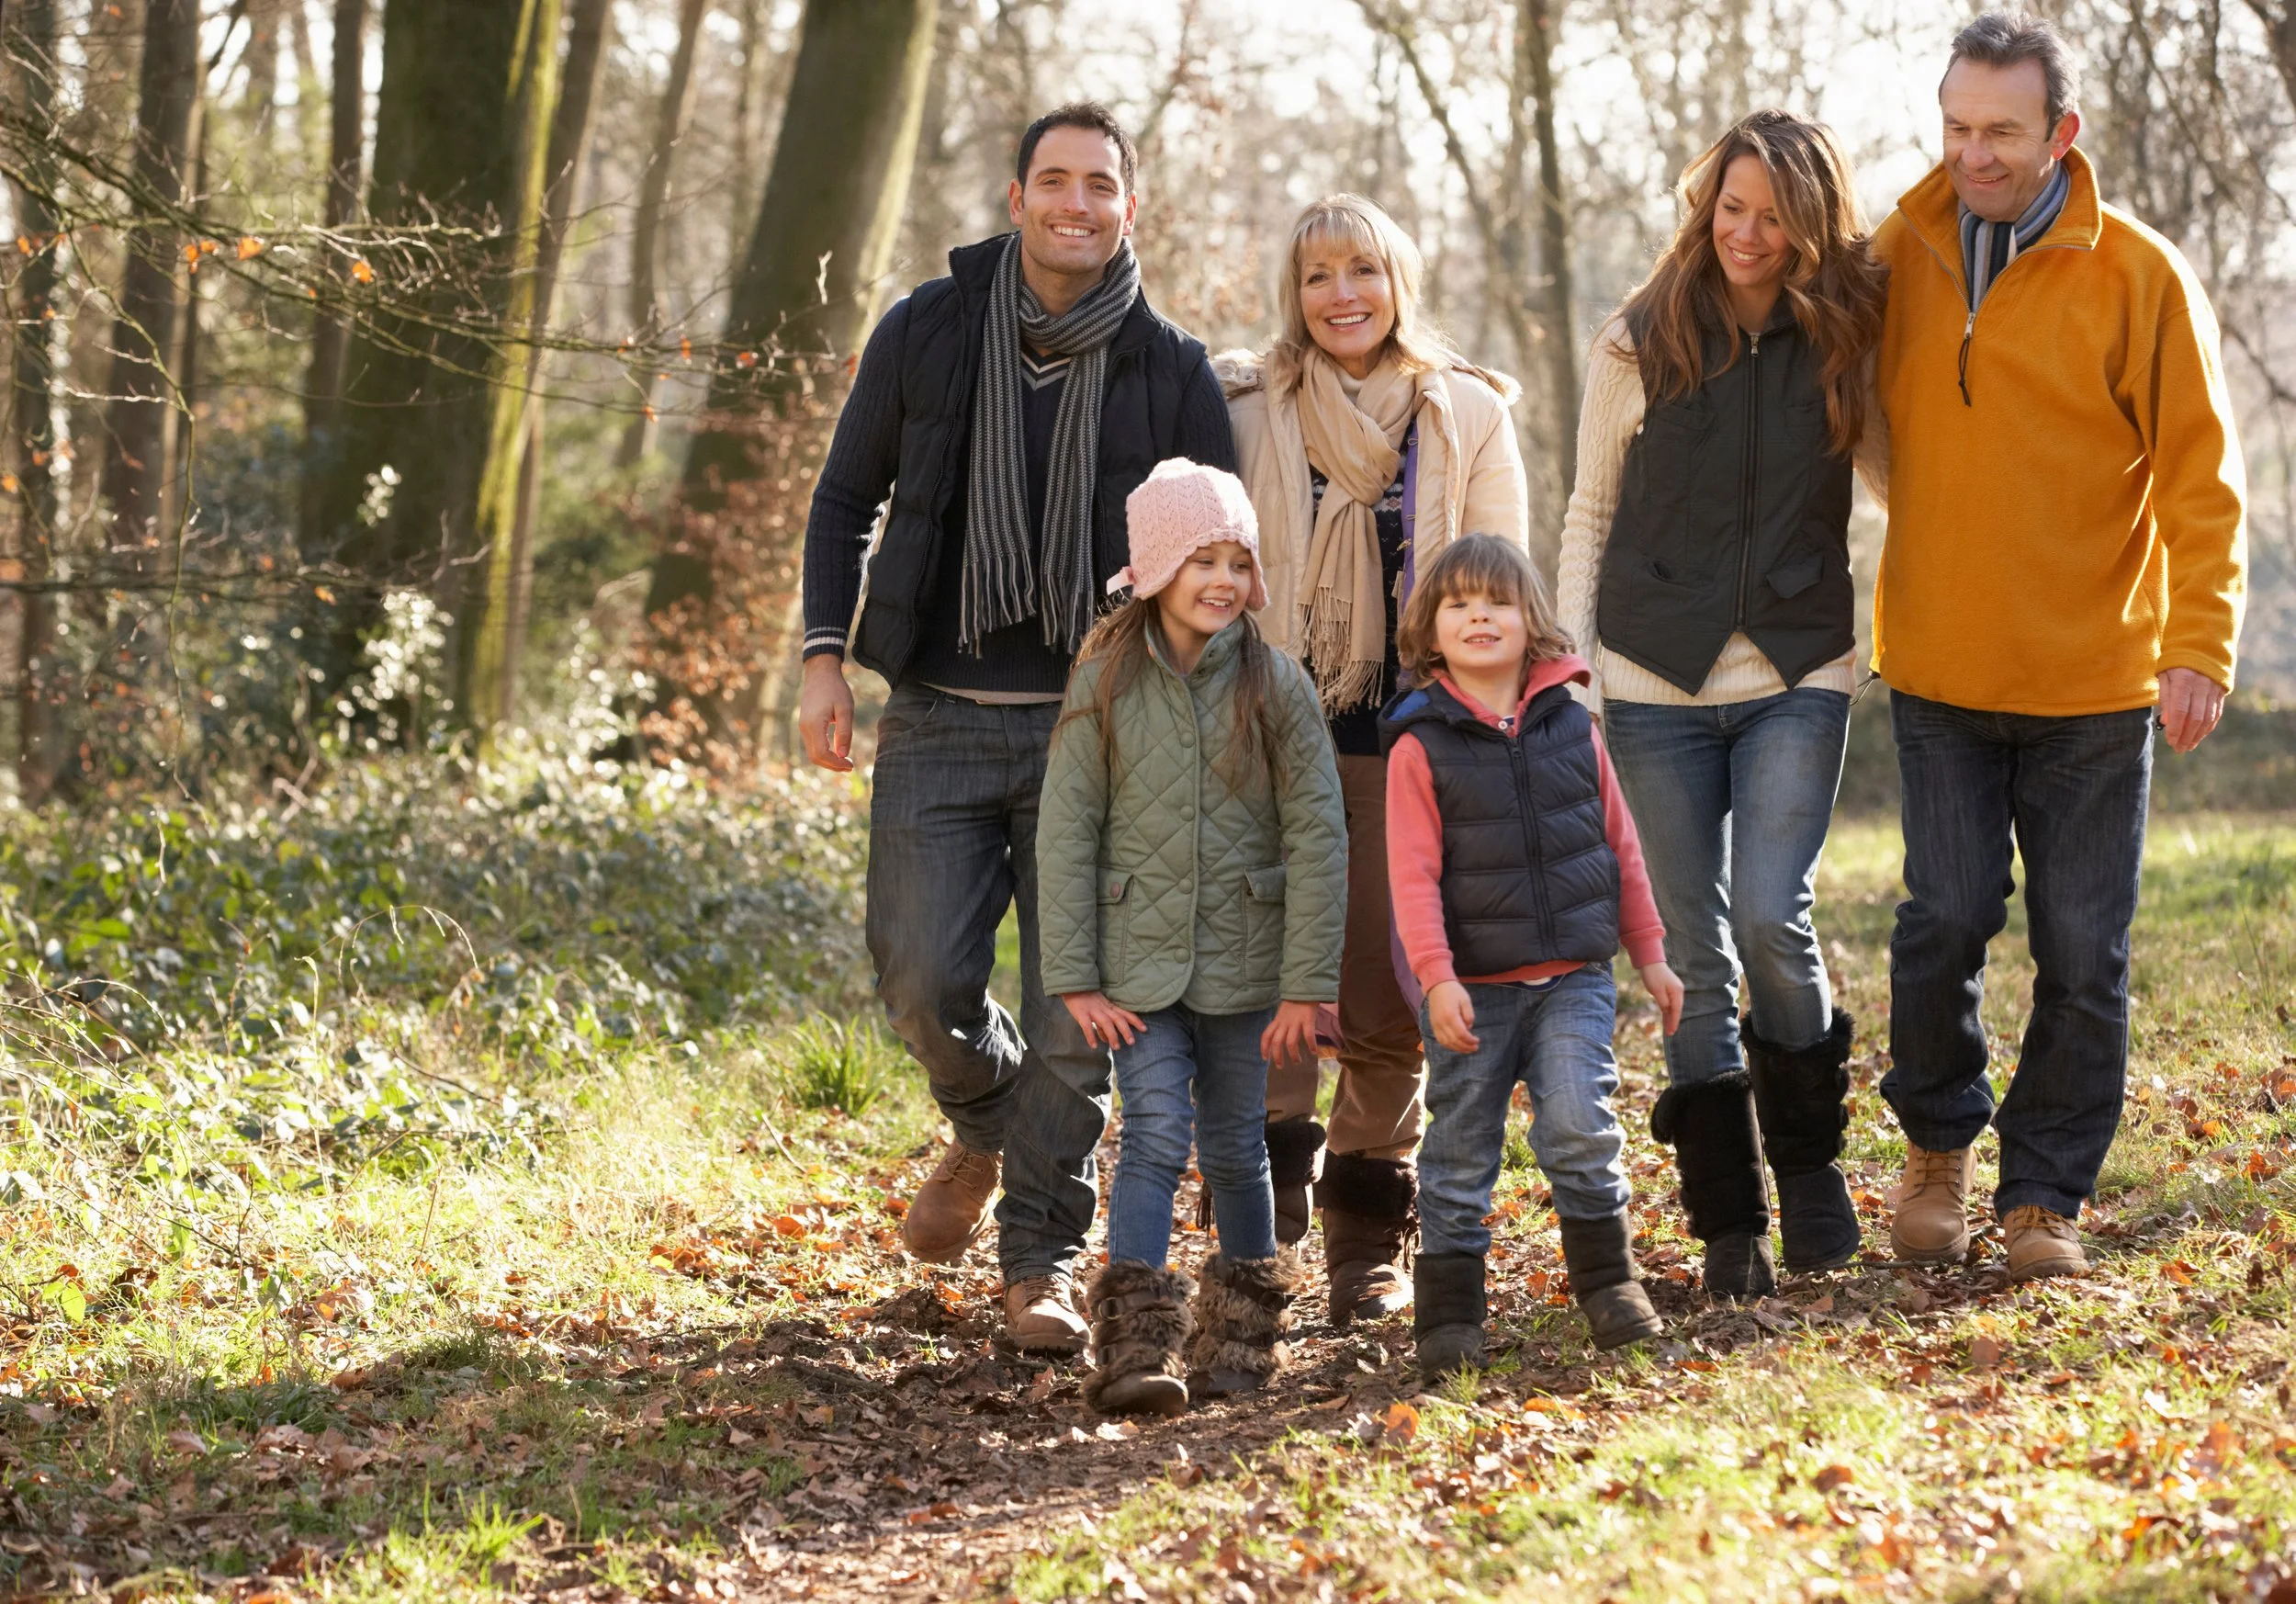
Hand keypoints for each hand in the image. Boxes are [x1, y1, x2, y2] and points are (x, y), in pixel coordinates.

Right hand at [799, 654, 855, 771]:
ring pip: (813, 753)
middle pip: (815, 757)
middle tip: (850, 766)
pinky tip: (838, 751)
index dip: (836, 763)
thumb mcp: (845, 709)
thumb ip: (844, 732)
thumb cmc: (835, 689)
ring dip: (829, 760)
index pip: (821, 754)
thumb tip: (843, 755)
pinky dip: (825, 753)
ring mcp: (803, 727)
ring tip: (846, 761)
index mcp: (813, 725)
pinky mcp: (806, 725)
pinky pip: (813, 745)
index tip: (851, 765)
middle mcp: (805, 729)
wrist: (820, 673)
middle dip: (833, 765)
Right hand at [1062, 990, 1146, 1051]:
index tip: (1145, 1029)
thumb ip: (1104, 1022)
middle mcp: (1103, 1008)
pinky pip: (1087, 1026)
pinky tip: (1094, 1046)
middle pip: (1118, 1019)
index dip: (1135, 1021)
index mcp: (1109, 1006)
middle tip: (1132, 1043)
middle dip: (1126, 1031)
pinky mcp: (1081, 1014)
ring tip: (1116, 1047)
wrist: (1072, 986)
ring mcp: (1092, 1011)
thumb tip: (1107, 1039)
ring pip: (1105, 1023)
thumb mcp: (1099, 1007)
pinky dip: (1091, 1036)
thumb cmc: (1087, 998)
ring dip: (1112, 1035)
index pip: (1125, 1013)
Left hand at [1260, 1000, 1320, 1068]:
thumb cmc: (1295, 1001)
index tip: (1265, 1059)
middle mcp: (1284, 1023)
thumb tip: (1281, 1036)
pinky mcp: (1307, 1020)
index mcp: (1277, 1021)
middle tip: (1280, 1066)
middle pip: (1277, 1042)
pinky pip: (1308, 1035)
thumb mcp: (1283, 1012)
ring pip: (1290, 1042)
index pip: (1266, 1036)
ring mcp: (1295, 1022)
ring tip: (1297, 1062)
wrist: (1305, 988)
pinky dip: (1311, 1044)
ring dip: (1293, 1055)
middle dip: (1277, 1056)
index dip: (1264, 1048)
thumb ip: (1281, 1023)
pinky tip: (1314, 1051)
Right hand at [1425, 980, 1478, 1053]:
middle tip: (1475, 1047)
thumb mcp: (1466, 1000)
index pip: (1461, 1034)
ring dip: (1458, 1048)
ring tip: (1467, 1049)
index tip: (1477, 1041)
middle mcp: (1441, 1023)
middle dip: (1466, 1047)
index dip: (1470, 1040)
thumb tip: (1468, 1028)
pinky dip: (1449, 1045)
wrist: (1437, 985)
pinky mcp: (1433, 1026)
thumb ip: (1469, 1015)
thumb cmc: (1453, 991)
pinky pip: (1440, 1040)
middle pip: (1454, 1041)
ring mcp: (1436, 1025)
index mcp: (1450, 1015)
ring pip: (1446, 1043)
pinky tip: (1456, 1046)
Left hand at [1639, 961, 1683, 1036]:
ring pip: (1673, 1006)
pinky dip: (1667, 1010)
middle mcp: (1678, 991)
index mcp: (1677, 992)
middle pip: (1676, 1010)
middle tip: (1669, 1033)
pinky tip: (1666, 1016)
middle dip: (1673, 1021)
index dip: (1674, 1022)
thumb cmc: (1652, 975)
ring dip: (1670, 1017)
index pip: (1676, 1010)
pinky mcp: (1668, 989)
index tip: (1671, 1032)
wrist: (1649, 960)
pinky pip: (1669, 1002)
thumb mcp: (1657, 991)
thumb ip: (1663, 1002)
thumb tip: (1667, 1011)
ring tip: (1668, 1029)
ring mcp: (1674, 990)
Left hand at [2157, 666, 2225, 754]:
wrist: (2202, 644)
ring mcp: (2214, 689)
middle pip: (2196, 718)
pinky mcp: (2221, 691)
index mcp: (2184, 680)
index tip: (2170, 741)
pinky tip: (2199, 735)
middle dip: (2187, 736)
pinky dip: (2208, 727)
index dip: (2176, 729)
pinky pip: (2216, 713)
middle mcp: (2202, 685)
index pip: (2180, 710)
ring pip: (2208, 718)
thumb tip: (2166, 722)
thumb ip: (2166, 698)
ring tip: (2188, 746)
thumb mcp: (2164, 675)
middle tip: (2179, 749)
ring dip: (2198, 735)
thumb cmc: (2176, 661)